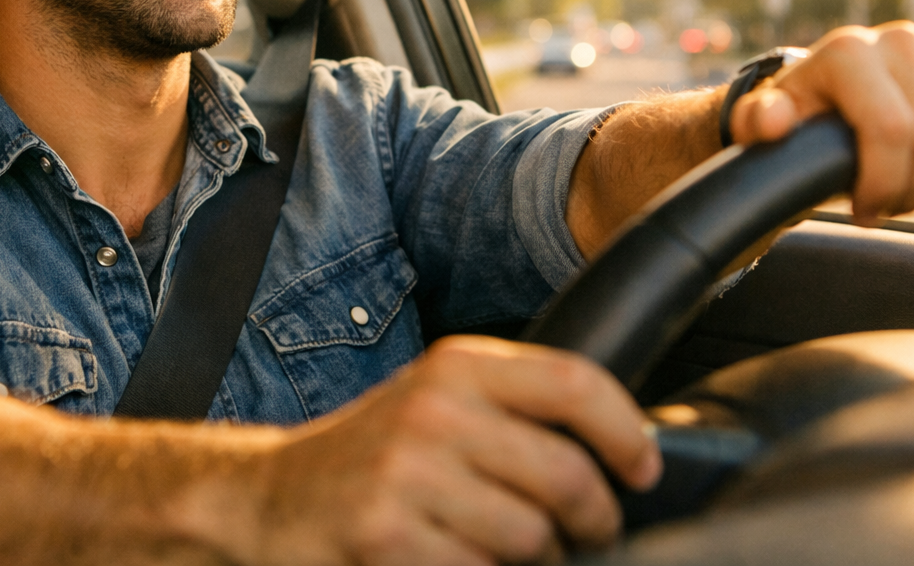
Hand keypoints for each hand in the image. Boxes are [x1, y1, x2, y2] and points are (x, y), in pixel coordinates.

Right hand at [247, 335, 659, 565]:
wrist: (270, 500)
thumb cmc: (376, 458)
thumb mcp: (441, 404)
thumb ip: (517, 411)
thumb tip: (624, 450)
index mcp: (457, 367)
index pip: (575, 383)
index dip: (626, 433)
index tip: (643, 470)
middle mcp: (434, 409)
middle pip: (567, 474)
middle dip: (595, 520)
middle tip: (589, 534)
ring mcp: (406, 473)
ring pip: (533, 537)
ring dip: (540, 560)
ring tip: (514, 552)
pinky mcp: (387, 536)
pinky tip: (465, 563)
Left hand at [728, 22, 913, 220]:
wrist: (838, 92)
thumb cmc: (802, 116)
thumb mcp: (767, 122)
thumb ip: (758, 122)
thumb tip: (773, 120)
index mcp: (850, 53)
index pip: (891, 130)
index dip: (886, 184)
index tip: (865, 212)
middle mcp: (902, 41)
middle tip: (891, 206)